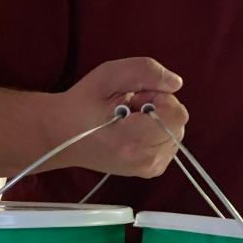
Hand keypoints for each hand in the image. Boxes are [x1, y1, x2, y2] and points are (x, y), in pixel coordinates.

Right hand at [55, 57, 187, 178]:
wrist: (64, 136)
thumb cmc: (83, 104)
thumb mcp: (108, 75)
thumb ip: (145, 72)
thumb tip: (176, 83)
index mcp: (133, 141)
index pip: (177, 115)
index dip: (159, 98)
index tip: (135, 98)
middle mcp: (145, 161)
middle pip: (179, 122)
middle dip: (158, 108)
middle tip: (128, 107)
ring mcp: (150, 169)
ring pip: (177, 131)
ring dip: (158, 119)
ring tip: (128, 119)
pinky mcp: (152, 170)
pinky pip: (170, 141)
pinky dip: (157, 131)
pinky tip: (134, 130)